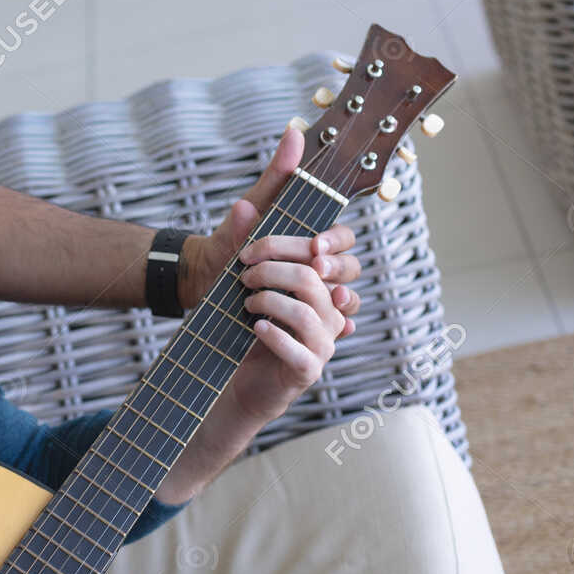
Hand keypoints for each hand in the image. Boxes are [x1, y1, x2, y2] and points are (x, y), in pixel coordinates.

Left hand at [224, 233, 347, 427]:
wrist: (228, 367)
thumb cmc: (240, 314)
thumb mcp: (238, 271)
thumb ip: (243, 237)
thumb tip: (243, 205)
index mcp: (322, 278)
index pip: (345, 248)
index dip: (333, 241)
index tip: (308, 243)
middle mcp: (330, 307)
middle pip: (321, 277)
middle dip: (279, 269)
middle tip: (246, 274)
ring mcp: (323, 340)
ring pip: (309, 312)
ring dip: (270, 301)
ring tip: (246, 302)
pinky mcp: (307, 368)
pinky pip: (299, 350)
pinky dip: (274, 335)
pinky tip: (255, 326)